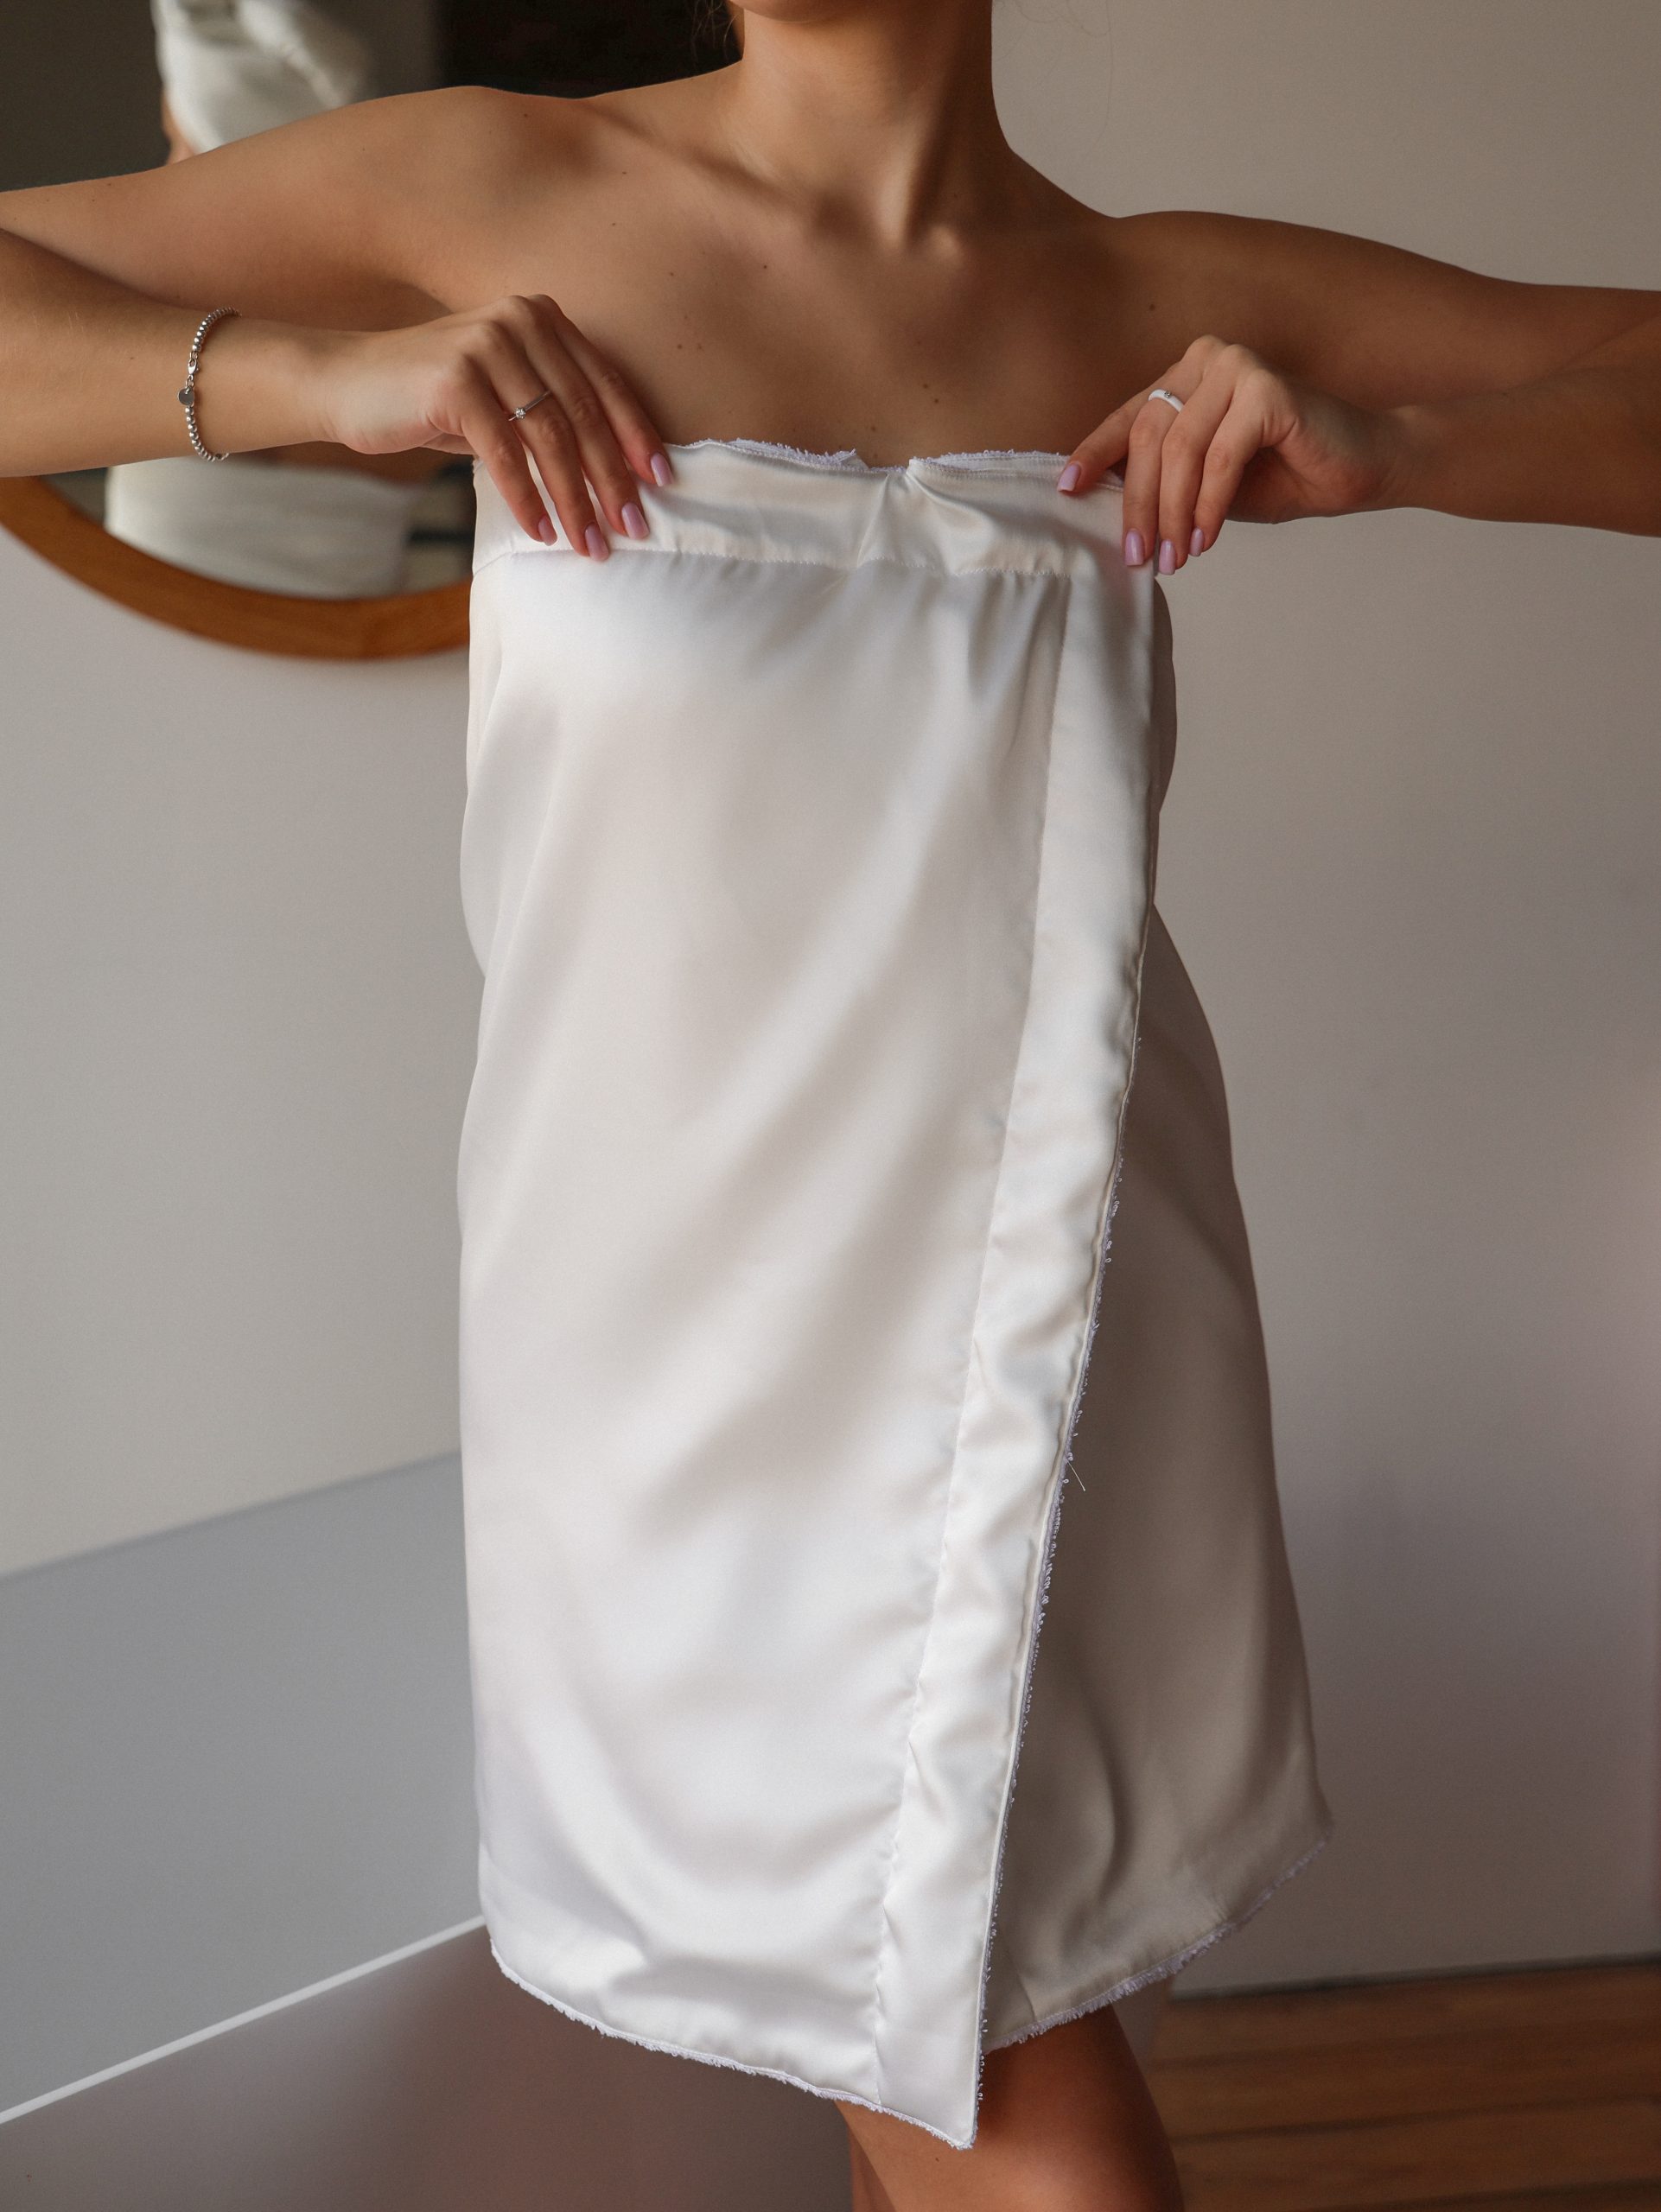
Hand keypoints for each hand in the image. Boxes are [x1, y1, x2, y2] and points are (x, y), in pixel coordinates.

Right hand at [311, 293, 672, 555]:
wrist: (348, 383)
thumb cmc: (435, 401)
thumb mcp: (504, 396)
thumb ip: (554, 413)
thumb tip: (619, 473)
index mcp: (542, 317)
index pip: (604, 384)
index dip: (637, 437)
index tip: (662, 484)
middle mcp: (520, 320)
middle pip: (583, 414)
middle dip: (612, 479)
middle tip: (632, 528)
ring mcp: (487, 344)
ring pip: (550, 437)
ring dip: (573, 498)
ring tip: (588, 544)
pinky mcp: (455, 380)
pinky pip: (505, 453)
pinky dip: (526, 498)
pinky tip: (540, 532)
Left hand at [1057, 335, 1404, 572]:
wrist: (1363, 467)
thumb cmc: (1287, 475)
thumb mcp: (1209, 484)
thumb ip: (1168, 481)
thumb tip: (1113, 509)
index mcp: (1188, 375)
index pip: (1129, 417)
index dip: (1095, 455)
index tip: (1066, 491)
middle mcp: (1208, 359)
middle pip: (1149, 439)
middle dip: (1140, 506)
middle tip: (1138, 556)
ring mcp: (1238, 367)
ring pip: (1180, 452)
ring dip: (1173, 514)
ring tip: (1174, 559)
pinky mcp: (1267, 389)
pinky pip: (1220, 458)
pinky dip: (1209, 506)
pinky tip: (1205, 540)